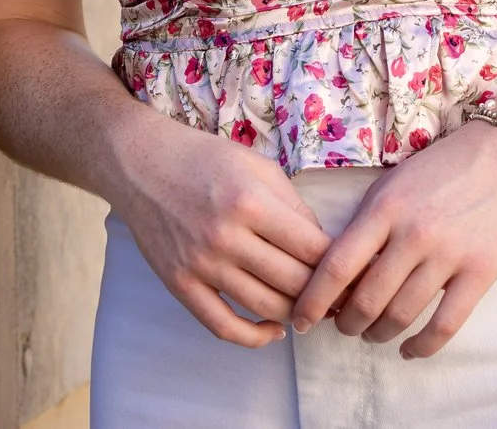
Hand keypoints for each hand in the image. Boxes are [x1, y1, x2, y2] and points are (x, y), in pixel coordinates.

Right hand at [105, 110, 332, 346]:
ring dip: (296, 315)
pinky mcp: (179, 284)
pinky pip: (222, 326)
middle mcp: (226, 237)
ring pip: (264, 307)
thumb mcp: (258, 167)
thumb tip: (323, 247)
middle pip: (294, 283)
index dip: (341, 266)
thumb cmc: (204, 159)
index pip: (312, 249)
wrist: (140, 163)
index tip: (356, 271)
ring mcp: (200, 264)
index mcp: (251, 202)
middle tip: (343, 298)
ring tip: (313, 312)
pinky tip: (273, 330)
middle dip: (326, 295)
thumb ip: (293, 206)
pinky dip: (253, 337)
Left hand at [289, 120, 496, 358]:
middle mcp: (414, 233)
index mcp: (385, 209)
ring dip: (378, 334)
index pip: (337, 266)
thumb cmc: (440, 171)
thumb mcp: (392, 185)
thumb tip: (336, 276)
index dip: (312, 301)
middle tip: (343, 326)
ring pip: (400, 315)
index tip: (299, 320)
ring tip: (373, 334)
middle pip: (366, 300)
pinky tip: (409, 349)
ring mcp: (449, 254)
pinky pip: (445, 325)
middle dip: (346, 323)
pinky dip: (421, 346)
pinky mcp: (480, 272)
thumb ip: (365, 226)